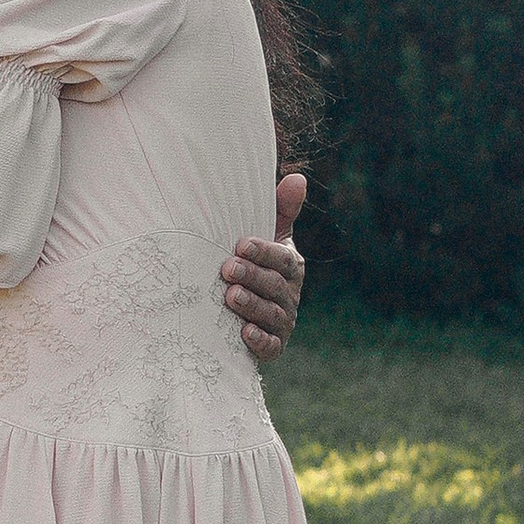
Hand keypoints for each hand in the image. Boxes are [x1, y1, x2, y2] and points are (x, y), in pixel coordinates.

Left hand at [222, 171, 306, 363]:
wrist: (241, 310)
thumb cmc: (254, 264)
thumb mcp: (268, 237)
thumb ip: (281, 210)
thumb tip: (297, 178)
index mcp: (289, 266)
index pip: (281, 258)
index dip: (263, 251)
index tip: (240, 244)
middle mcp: (290, 294)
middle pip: (275, 286)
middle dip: (252, 276)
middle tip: (226, 269)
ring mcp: (282, 321)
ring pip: (271, 314)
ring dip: (252, 306)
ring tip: (230, 297)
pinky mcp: (273, 346)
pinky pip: (270, 345)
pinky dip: (259, 340)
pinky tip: (243, 333)